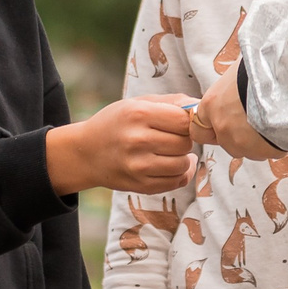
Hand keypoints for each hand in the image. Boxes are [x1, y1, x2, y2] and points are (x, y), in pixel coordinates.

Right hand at [45, 97, 195, 195]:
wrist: (86, 153)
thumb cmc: (117, 122)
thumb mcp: (139, 103)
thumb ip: (172, 102)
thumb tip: (201, 106)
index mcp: (138, 114)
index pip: (184, 120)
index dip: (188, 121)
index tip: (180, 122)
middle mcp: (137, 140)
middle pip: (185, 142)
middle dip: (184, 139)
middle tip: (172, 136)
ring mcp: (138, 166)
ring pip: (183, 164)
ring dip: (183, 158)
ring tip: (170, 151)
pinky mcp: (140, 185)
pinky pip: (176, 182)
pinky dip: (179, 174)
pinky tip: (169, 164)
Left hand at [189, 69, 277, 163]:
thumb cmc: (264, 68)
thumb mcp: (239, 70)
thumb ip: (230, 84)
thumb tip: (232, 81)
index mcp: (212, 104)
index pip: (198, 129)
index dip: (212, 126)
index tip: (224, 121)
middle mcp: (222, 127)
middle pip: (224, 141)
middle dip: (236, 134)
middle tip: (253, 119)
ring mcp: (241, 142)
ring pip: (245, 150)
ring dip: (255, 141)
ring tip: (270, 122)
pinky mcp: (262, 151)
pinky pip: (265, 152)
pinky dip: (272, 144)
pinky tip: (280, 127)